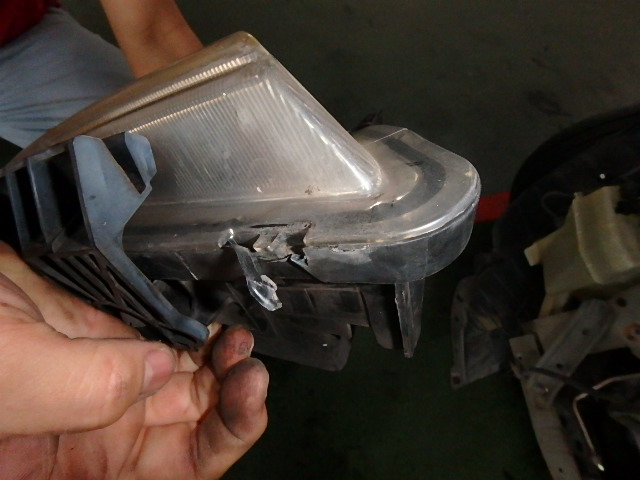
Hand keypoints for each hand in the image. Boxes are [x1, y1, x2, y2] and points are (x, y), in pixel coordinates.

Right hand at [0, 242, 267, 478]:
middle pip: (182, 427)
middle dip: (228, 398)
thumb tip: (164, 366)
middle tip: (246, 361)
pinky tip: (207, 311)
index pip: (167, 474)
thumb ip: (87, 388)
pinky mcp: (94, 330)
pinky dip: (189, 328)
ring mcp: (94, 374)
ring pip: (176, 379)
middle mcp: (88, 427)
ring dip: (218, 361)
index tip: (243, 408)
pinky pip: (157, 336)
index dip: (212, 451)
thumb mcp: (5, 376)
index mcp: (67, 465)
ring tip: (237, 335)